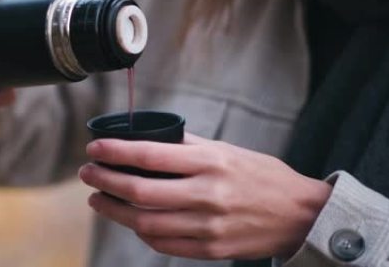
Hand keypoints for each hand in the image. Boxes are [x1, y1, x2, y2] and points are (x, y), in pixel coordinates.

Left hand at [78, 133, 332, 259]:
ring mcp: (209, 225)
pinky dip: (140, 232)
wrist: (301, 215)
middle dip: (105, 181)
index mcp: (211, 162)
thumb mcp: (228, 151)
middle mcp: (208, 194)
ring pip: (145, 222)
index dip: (115, 152)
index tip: (94, 148)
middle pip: (140, 191)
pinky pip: (163, 243)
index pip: (151, 155)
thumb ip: (188, 146)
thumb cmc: (261, 177)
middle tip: (87, 173)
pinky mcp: (211, 249)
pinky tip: (130, 220)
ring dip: (114, 210)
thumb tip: (147, 139)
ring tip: (97, 198)